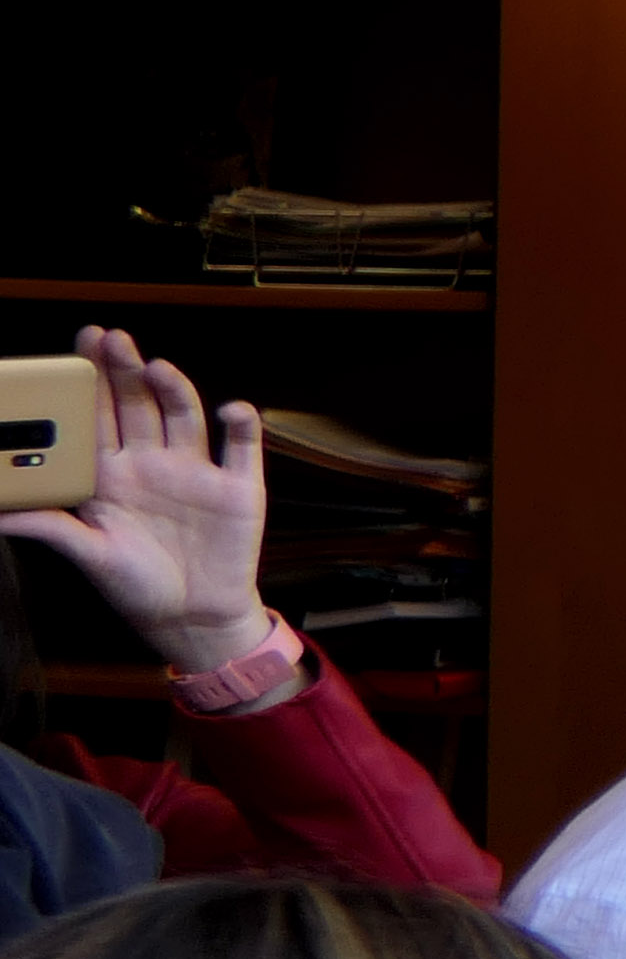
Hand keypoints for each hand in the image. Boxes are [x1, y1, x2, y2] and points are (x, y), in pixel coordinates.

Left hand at [0, 327, 276, 677]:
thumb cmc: (136, 586)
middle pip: (138, 405)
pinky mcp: (239, 488)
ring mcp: (197, 472)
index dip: (91, 382)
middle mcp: (154, 464)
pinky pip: (243, 448)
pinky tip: (231, 410)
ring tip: (155, 368)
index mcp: (114, 476)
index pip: (98, 417)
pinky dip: (242, 425)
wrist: (193, 619)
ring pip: (184, 417)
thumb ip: (48, 527)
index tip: (79, 347)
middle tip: (111, 339)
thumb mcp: (88, 555)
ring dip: (173, 390)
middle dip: (124, 371)